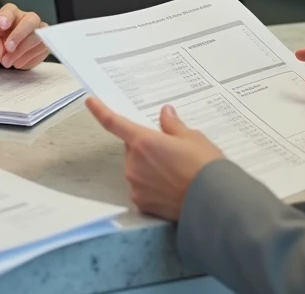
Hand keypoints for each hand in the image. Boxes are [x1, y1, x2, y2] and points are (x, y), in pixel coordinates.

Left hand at [0, 3, 48, 68]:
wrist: (4, 45)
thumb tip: (0, 48)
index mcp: (12, 12)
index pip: (10, 11)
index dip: (6, 17)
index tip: (1, 25)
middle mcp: (29, 18)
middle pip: (31, 23)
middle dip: (19, 37)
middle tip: (7, 50)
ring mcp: (40, 31)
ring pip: (39, 38)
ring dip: (23, 53)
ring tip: (8, 62)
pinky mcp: (44, 45)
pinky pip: (42, 51)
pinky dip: (29, 59)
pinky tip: (18, 63)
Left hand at [86, 97, 224, 220]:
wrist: (214, 201)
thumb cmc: (205, 167)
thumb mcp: (193, 138)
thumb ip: (173, 125)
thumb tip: (165, 114)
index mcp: (144, 141)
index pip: (114, 122)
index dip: (100, 110)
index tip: (90, 101)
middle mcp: (134, 163)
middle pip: (132, 148)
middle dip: (146, 146)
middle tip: (170, 150)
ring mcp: (136, 185)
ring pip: (136, 169)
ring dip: (149, 167)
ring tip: (176, 172)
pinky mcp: (142, 203)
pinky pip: (142, 188)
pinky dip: (152, 186)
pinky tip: (172, 188)